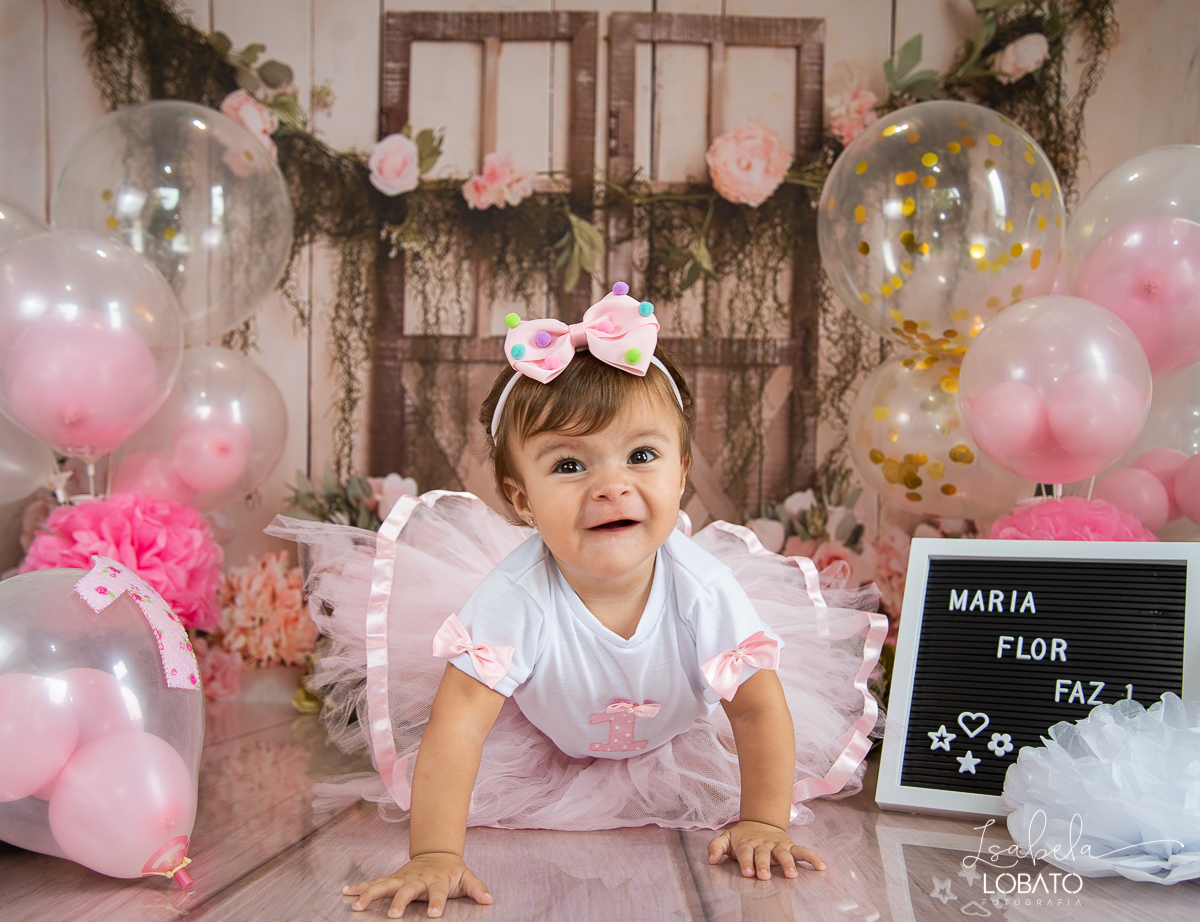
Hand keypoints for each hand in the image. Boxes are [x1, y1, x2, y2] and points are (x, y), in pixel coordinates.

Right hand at [343, 852, 493, 917]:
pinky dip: (360, 887)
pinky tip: (346, 892)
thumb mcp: (467, 878)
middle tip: (393, 914)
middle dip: (400, 901)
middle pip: (407, 889)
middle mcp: (416, 879)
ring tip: (357, 904)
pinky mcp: (392, 879)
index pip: (437, 893)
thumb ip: (476, 889)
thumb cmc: (451, 871)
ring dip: (371, 894)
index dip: (436, 902)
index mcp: (436, 880)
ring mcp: (402, 878)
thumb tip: (489, 899)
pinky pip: (374, 883)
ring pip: (385, 885)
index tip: (433, 914)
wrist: (436, 853)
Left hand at [707, 820, 825, 879]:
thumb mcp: (726, 838)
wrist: (759, 822)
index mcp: (747, 843)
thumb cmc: (742, 837)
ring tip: (791, 874)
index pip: (745, 852)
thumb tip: (711, 858)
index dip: (746, 862)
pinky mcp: (790, 846)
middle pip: (763, 854)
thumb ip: (716, 847)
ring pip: (784, 853)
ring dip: (788, 863)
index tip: (747, 872)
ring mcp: (778, 845)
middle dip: (764, 865)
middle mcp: (763, 844)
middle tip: (764, 875)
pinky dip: (812, 857)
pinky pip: (803, 851)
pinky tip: (820, 866)